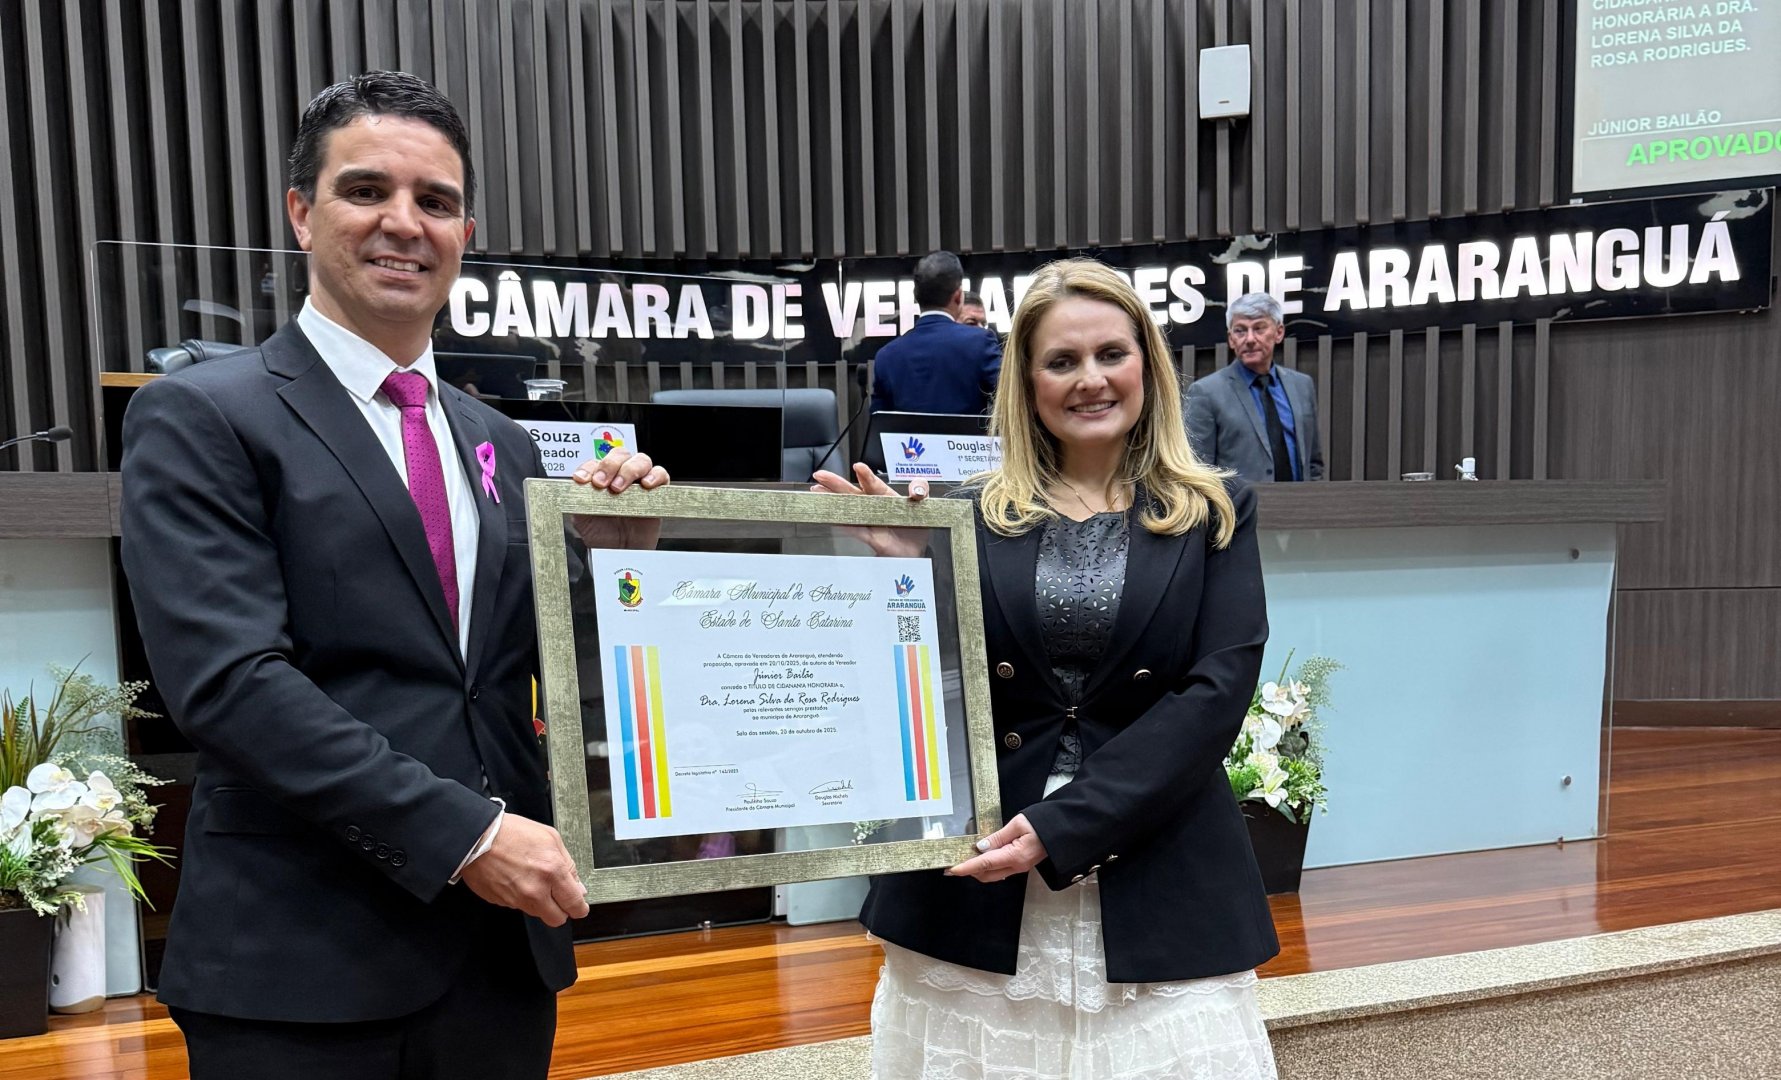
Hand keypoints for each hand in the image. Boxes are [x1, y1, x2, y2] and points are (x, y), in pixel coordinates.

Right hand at [459, 813, 590, 926]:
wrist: (477, 837)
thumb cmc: (511, 833)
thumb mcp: (551, 838)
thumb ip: (569, 865)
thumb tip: (578, 887)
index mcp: (552, 871)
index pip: (575, 905)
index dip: (580, 907)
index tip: (579, 905)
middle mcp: (535, 891)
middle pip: (557, 919)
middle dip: (561, 910)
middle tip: (557, 895)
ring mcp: (517, 900)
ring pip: (538, 914)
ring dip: (540, 903)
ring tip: (532, 879)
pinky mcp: (502, 903)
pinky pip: (518, 907)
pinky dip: (521, 898)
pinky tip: (517, 879)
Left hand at [569, 448, 668, 547]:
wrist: (619, 554)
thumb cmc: (601, 535)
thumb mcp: (581, 516)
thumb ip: (579, 498)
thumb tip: (576, 483)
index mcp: (601, 478)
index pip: (596, 462)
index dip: (589, 467)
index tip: (584, 480)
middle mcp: (620, 476)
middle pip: (619, 455)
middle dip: (610, 465)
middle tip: (602, 483)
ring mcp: (639, 482)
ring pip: (640, 460)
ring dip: (629, 470)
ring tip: (620, 488)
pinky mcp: (657, 491)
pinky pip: (661, 474)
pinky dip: (655, 476)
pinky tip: (646, 484)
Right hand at [809, 463, 929, 557]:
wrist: (915, 551)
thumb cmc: (916, 526)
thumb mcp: (924, 504)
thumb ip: (921, 491)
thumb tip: (915, 489)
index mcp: (885, 495)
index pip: (874, 483)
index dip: (866, 475)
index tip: (858, 467)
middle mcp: (873, 505)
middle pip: (853, 492)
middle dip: (837, 483)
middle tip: (821, 475)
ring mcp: (868, 520)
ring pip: (847, 507)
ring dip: (831, 499)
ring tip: (816, 491)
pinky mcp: (867, 537)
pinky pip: (852, 528)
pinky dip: (840, 522)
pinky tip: (828, 515)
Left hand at [946, 813, 1047, 883]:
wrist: (1063, 831)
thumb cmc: (1043, 824)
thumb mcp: (1018, 824)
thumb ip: (998, 836)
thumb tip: (980, 847)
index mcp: (1016, 855)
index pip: (985, 864)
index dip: (966, 867)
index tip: (952, 869)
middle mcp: (1017, 866)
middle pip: (986, 874)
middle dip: (969, 871)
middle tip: (954, 865)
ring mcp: (1020, 868)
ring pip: (993, 875)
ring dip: (978, 870)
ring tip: (965, 860)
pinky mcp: (1021, 865)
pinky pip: (1000, 871)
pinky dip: (988, 867)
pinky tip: (982, 858)